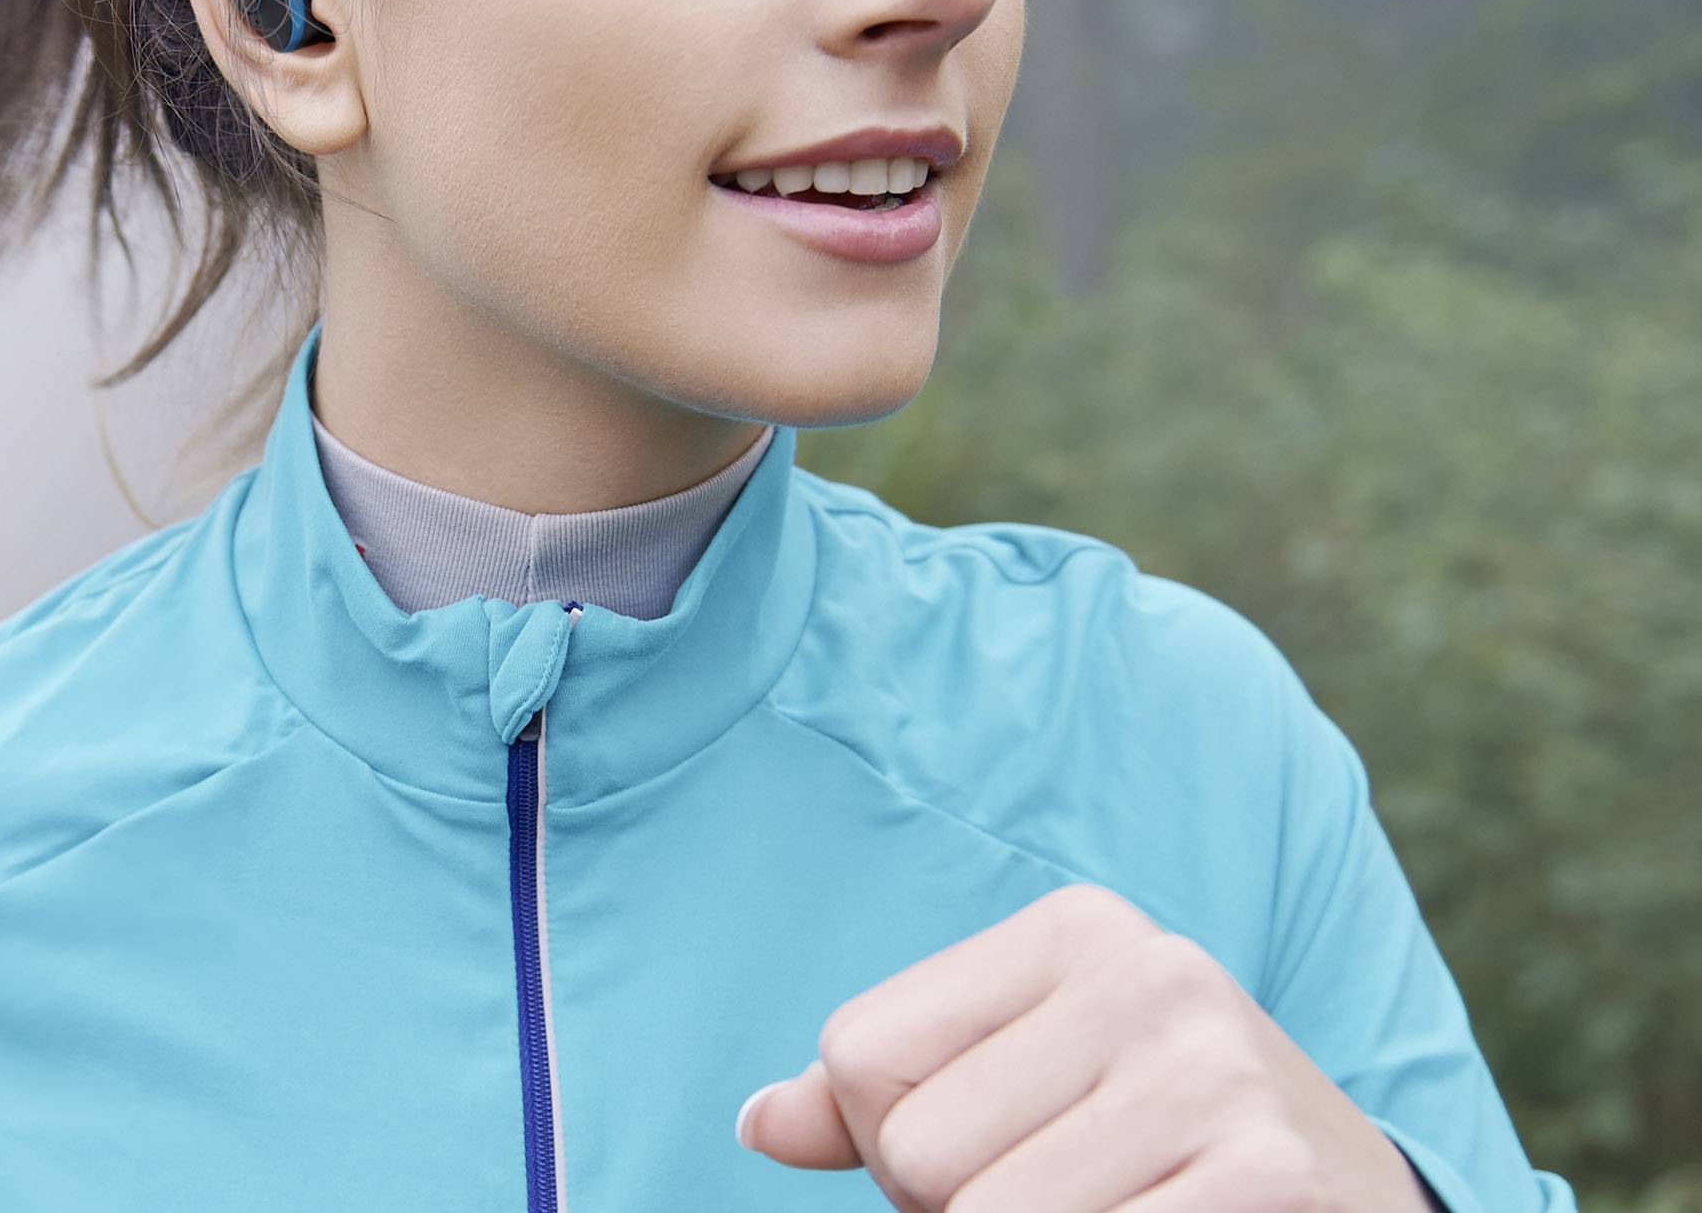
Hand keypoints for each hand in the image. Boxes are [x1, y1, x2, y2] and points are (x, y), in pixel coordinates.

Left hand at [733, 883, 1437, 1211]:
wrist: (1358, 1204)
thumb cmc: (1153, 1149)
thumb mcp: (1025, 1081)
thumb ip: (879, 1097)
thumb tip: (756, 1124)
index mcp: (1076, 930)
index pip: (859, 1055)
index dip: (892, 1142)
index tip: (1002, 1145)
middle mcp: (1150, 975)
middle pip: (917, 1154)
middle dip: (962, 1210)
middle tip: (1071, 1194)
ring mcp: (1215, 1075)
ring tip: (1118, 1212)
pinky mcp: (1265, 1176)